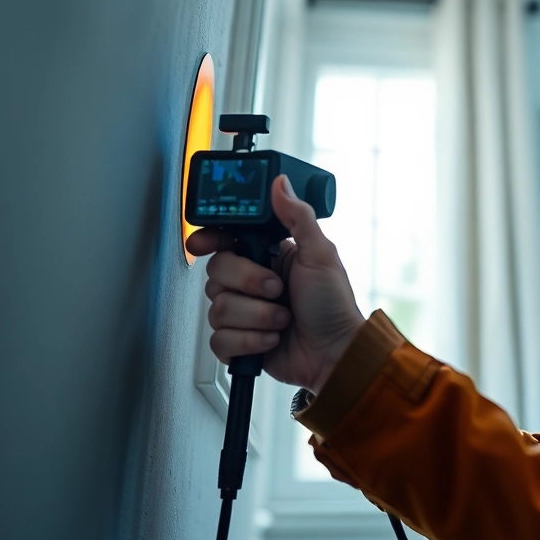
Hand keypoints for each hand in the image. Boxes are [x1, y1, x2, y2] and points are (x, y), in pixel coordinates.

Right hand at [186, 175, 365, 391]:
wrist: (336, 354)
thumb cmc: (334, 306)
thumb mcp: (321, 254)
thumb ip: (298, 216)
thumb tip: (280, 184)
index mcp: (267, 256)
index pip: (225, 240)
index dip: (209, 239)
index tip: (202, 243)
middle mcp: (252, 283)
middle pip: (217, 272)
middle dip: (249, 283)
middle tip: (277, 289)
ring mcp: (245, 313)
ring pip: (218, 308)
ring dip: (256, 315)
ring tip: (282, 318)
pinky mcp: (239, 342)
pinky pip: (220, 339)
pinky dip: (250, 341)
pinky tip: (272, 339)